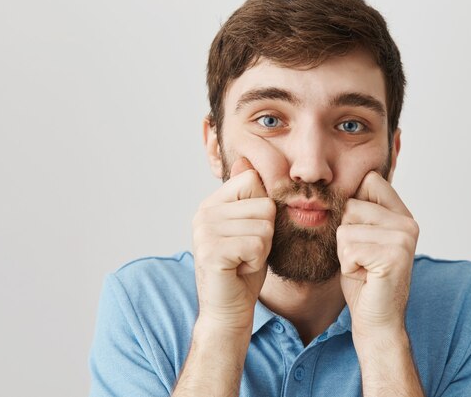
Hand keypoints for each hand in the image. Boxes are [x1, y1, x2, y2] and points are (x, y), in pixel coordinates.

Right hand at [191, 158, 274, 331]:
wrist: (229, 310)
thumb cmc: (243, 269)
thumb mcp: (251, 228)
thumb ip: (249, 197)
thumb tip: (245, 160)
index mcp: (212, 203)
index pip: (253, 181)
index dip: (263, 211)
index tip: (248, 233)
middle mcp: (204, 213)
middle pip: (264, 205)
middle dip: (266, 233)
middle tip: (246, 252)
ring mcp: (204, 231)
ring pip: (264, 225)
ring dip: (262, 249)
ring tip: (243, 260)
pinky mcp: (212, 251)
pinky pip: (257, 244)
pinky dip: (257, 261)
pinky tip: (240, 269)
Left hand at [337, 171, 418, 336]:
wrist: (376, 321)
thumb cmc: (363, 280)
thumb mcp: (359, 237)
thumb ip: (357, 211)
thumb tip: (333, 185)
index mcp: (402, 214)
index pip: (370, 180)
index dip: (352, 206)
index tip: (360, 235)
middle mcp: (407, 222)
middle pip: (350, 205)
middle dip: (344, 234)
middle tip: (362, 258)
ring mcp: (403, 237)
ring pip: (345, 227)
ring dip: (344, 252)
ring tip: (363, 267)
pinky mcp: (394, 254)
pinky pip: (348, 247)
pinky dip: (347, 265)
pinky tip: (364, 276)